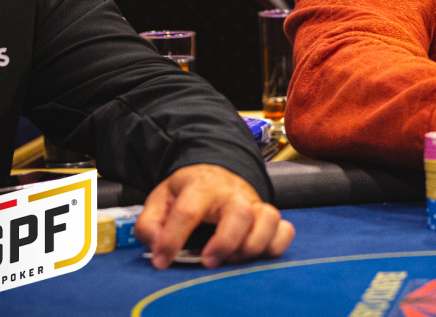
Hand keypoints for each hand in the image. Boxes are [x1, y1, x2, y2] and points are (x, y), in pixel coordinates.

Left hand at [134, 164, 294, 268]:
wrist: (215, 173)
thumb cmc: (188, 192)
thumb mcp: (160, 199)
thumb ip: (149, 223)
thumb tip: (156, 246)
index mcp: (201, 187)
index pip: (188, 211)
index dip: (172, 239)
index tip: (162, 261)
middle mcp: (233, 193)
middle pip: (240, 212)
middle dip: (225, 241)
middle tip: (209, 261)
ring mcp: (254, 203)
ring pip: (268, 219)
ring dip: (253, 245)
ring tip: (233, 259)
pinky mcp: (269, 216)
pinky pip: (285, 229)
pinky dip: (276, 244)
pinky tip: (258, 255)